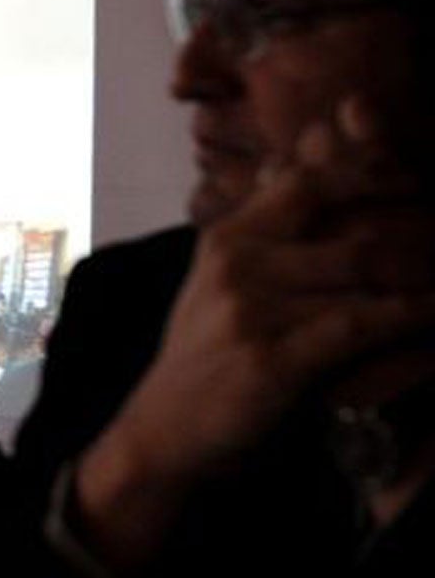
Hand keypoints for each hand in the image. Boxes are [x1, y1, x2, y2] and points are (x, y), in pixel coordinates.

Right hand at [76, 98, 434, 572]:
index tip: (421, 180)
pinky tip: (432, 315)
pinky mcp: (271, 357)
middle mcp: (236, 260)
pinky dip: (411, 318)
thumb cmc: (210, 351)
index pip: (310, 177)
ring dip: (424, 272)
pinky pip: (362, 323)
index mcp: (228, 234)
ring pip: (366, 269)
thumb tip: (309, 152)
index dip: (374, 169)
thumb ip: (267, 222)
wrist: (168, 426)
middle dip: (420, 228)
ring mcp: (250, 308)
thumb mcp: (226, 277)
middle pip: (352, 222)